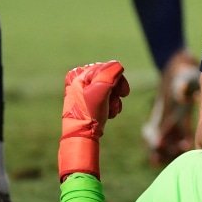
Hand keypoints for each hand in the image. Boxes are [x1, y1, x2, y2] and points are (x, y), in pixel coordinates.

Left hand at [59, 61, 129, 180]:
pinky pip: (107, 98)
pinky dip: (112, 105)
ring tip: (112, 111)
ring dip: (115, 100)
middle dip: (116, 91)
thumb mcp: (101, 89)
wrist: (83, 135)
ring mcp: (85, 91)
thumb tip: (118, 66)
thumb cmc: (89, 112)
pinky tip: (109, 114)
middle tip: (118, 100)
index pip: (108, 68)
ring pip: (110, 89)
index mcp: (78, 73)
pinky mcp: (90, 102)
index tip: (123, 93)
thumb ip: (110, 72)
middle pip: (110, 78)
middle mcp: (80, 80)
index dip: (118, 80)